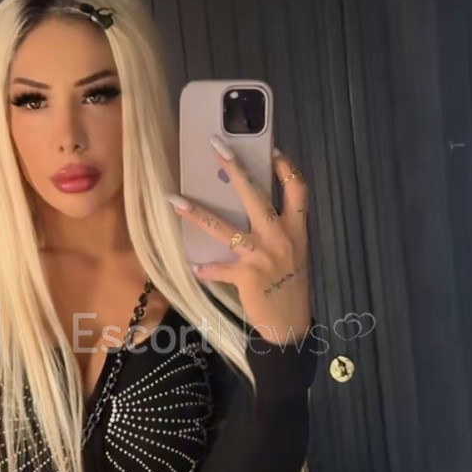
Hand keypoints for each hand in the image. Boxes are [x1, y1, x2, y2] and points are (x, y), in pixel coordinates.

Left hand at [166, 138, 310, 344]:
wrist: (290, 324)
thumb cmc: (289, 285)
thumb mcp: (293, 252)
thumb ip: (278, 229)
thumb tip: (251, 207)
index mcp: (296, 229)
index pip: (297, 190)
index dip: (286, 168)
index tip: (271, 150)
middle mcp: (281, 238)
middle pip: (256, 196)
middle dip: (236, 169)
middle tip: (217, 146)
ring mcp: (263, 257)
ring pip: (226, 229)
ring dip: (198, 214)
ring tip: (173, 200)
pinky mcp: (247, 277)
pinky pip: (219, 269)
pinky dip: (205, 269)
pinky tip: (193, 266)